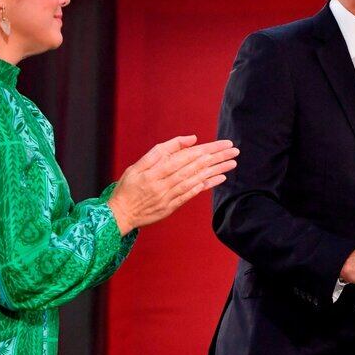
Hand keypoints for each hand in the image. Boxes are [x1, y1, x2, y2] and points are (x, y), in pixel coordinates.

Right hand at [107, 135, 238, 234]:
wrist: (120, 214)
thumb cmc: (128, 187)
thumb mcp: (139, 164)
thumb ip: (163, 150)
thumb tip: (190, 139)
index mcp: (155, 170)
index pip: (187, 156)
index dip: (206, 149)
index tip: (222, 144)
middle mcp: (164, 183)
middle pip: (195, 166)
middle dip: (217, 157)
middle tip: (234, 150)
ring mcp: (169, 196)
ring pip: (197, 179)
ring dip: (216, 170)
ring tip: (232, 162)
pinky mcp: (172, 206)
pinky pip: (192, 193)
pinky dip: (207, 185)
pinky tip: (220, 178)